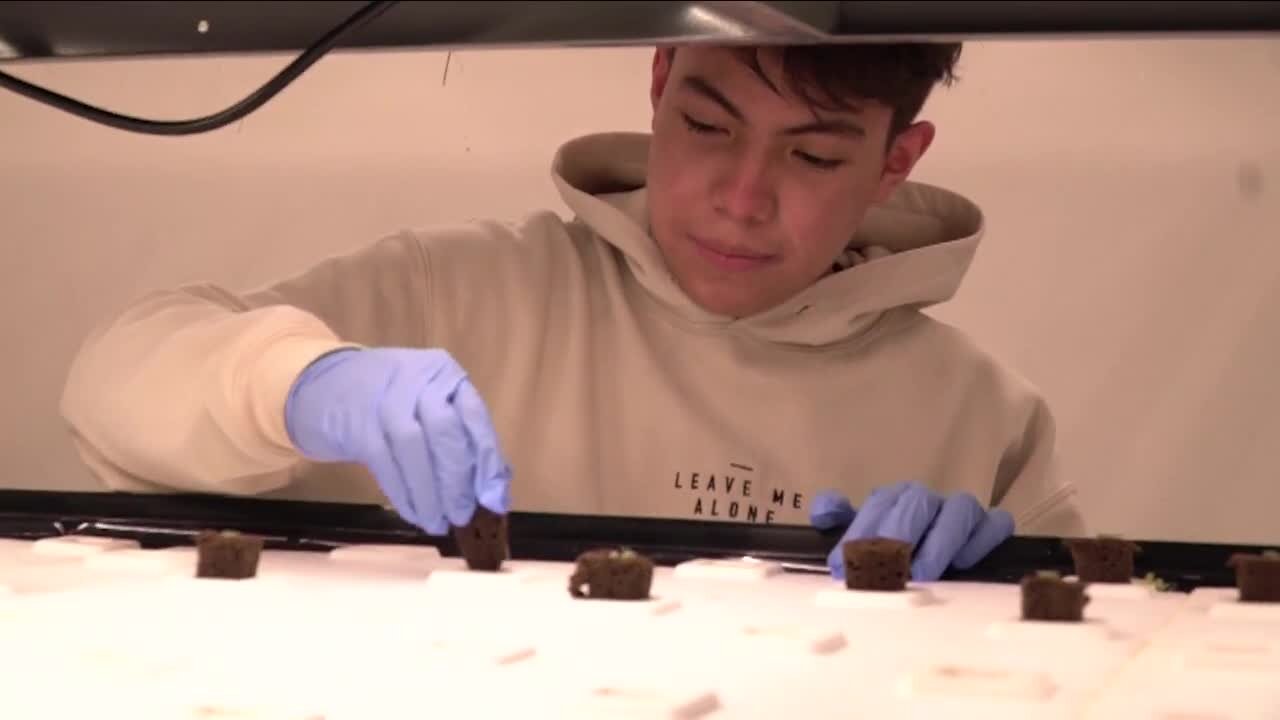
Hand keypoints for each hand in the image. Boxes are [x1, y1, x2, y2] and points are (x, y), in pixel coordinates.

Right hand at [284, 347, 511, 535]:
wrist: (324, 386)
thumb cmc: (390, 402)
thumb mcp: (428, 406)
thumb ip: (461, 438)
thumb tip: (493, 491)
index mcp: (443, 373)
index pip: (474, 416)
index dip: (487, 460)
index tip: (495, 499)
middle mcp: (415, 379)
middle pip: (444, 431)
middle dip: (457, 480)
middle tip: (463, 516)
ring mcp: (383, 398)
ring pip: (413, 449)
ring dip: (430, 494)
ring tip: (439, 523)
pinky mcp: (356, 424)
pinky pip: (385, 465)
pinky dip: (404, 495)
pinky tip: (415, 515)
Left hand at [809, 481, 1012, 581]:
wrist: (941, 564)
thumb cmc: (893, 552)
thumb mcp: (862, 536)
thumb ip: (838, 518)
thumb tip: (823, 512)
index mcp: (895, 498)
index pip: (878, 504)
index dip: (859, 533)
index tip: (843, 566)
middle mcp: (927, 500)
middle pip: (917, 502)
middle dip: (899, 534)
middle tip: (887, 567)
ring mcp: (961, 511)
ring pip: (960, 509)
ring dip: (940, 540)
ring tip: (923, 573)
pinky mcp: (992, 526)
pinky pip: (996, 523)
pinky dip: (982, 540)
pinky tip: (964, 563)